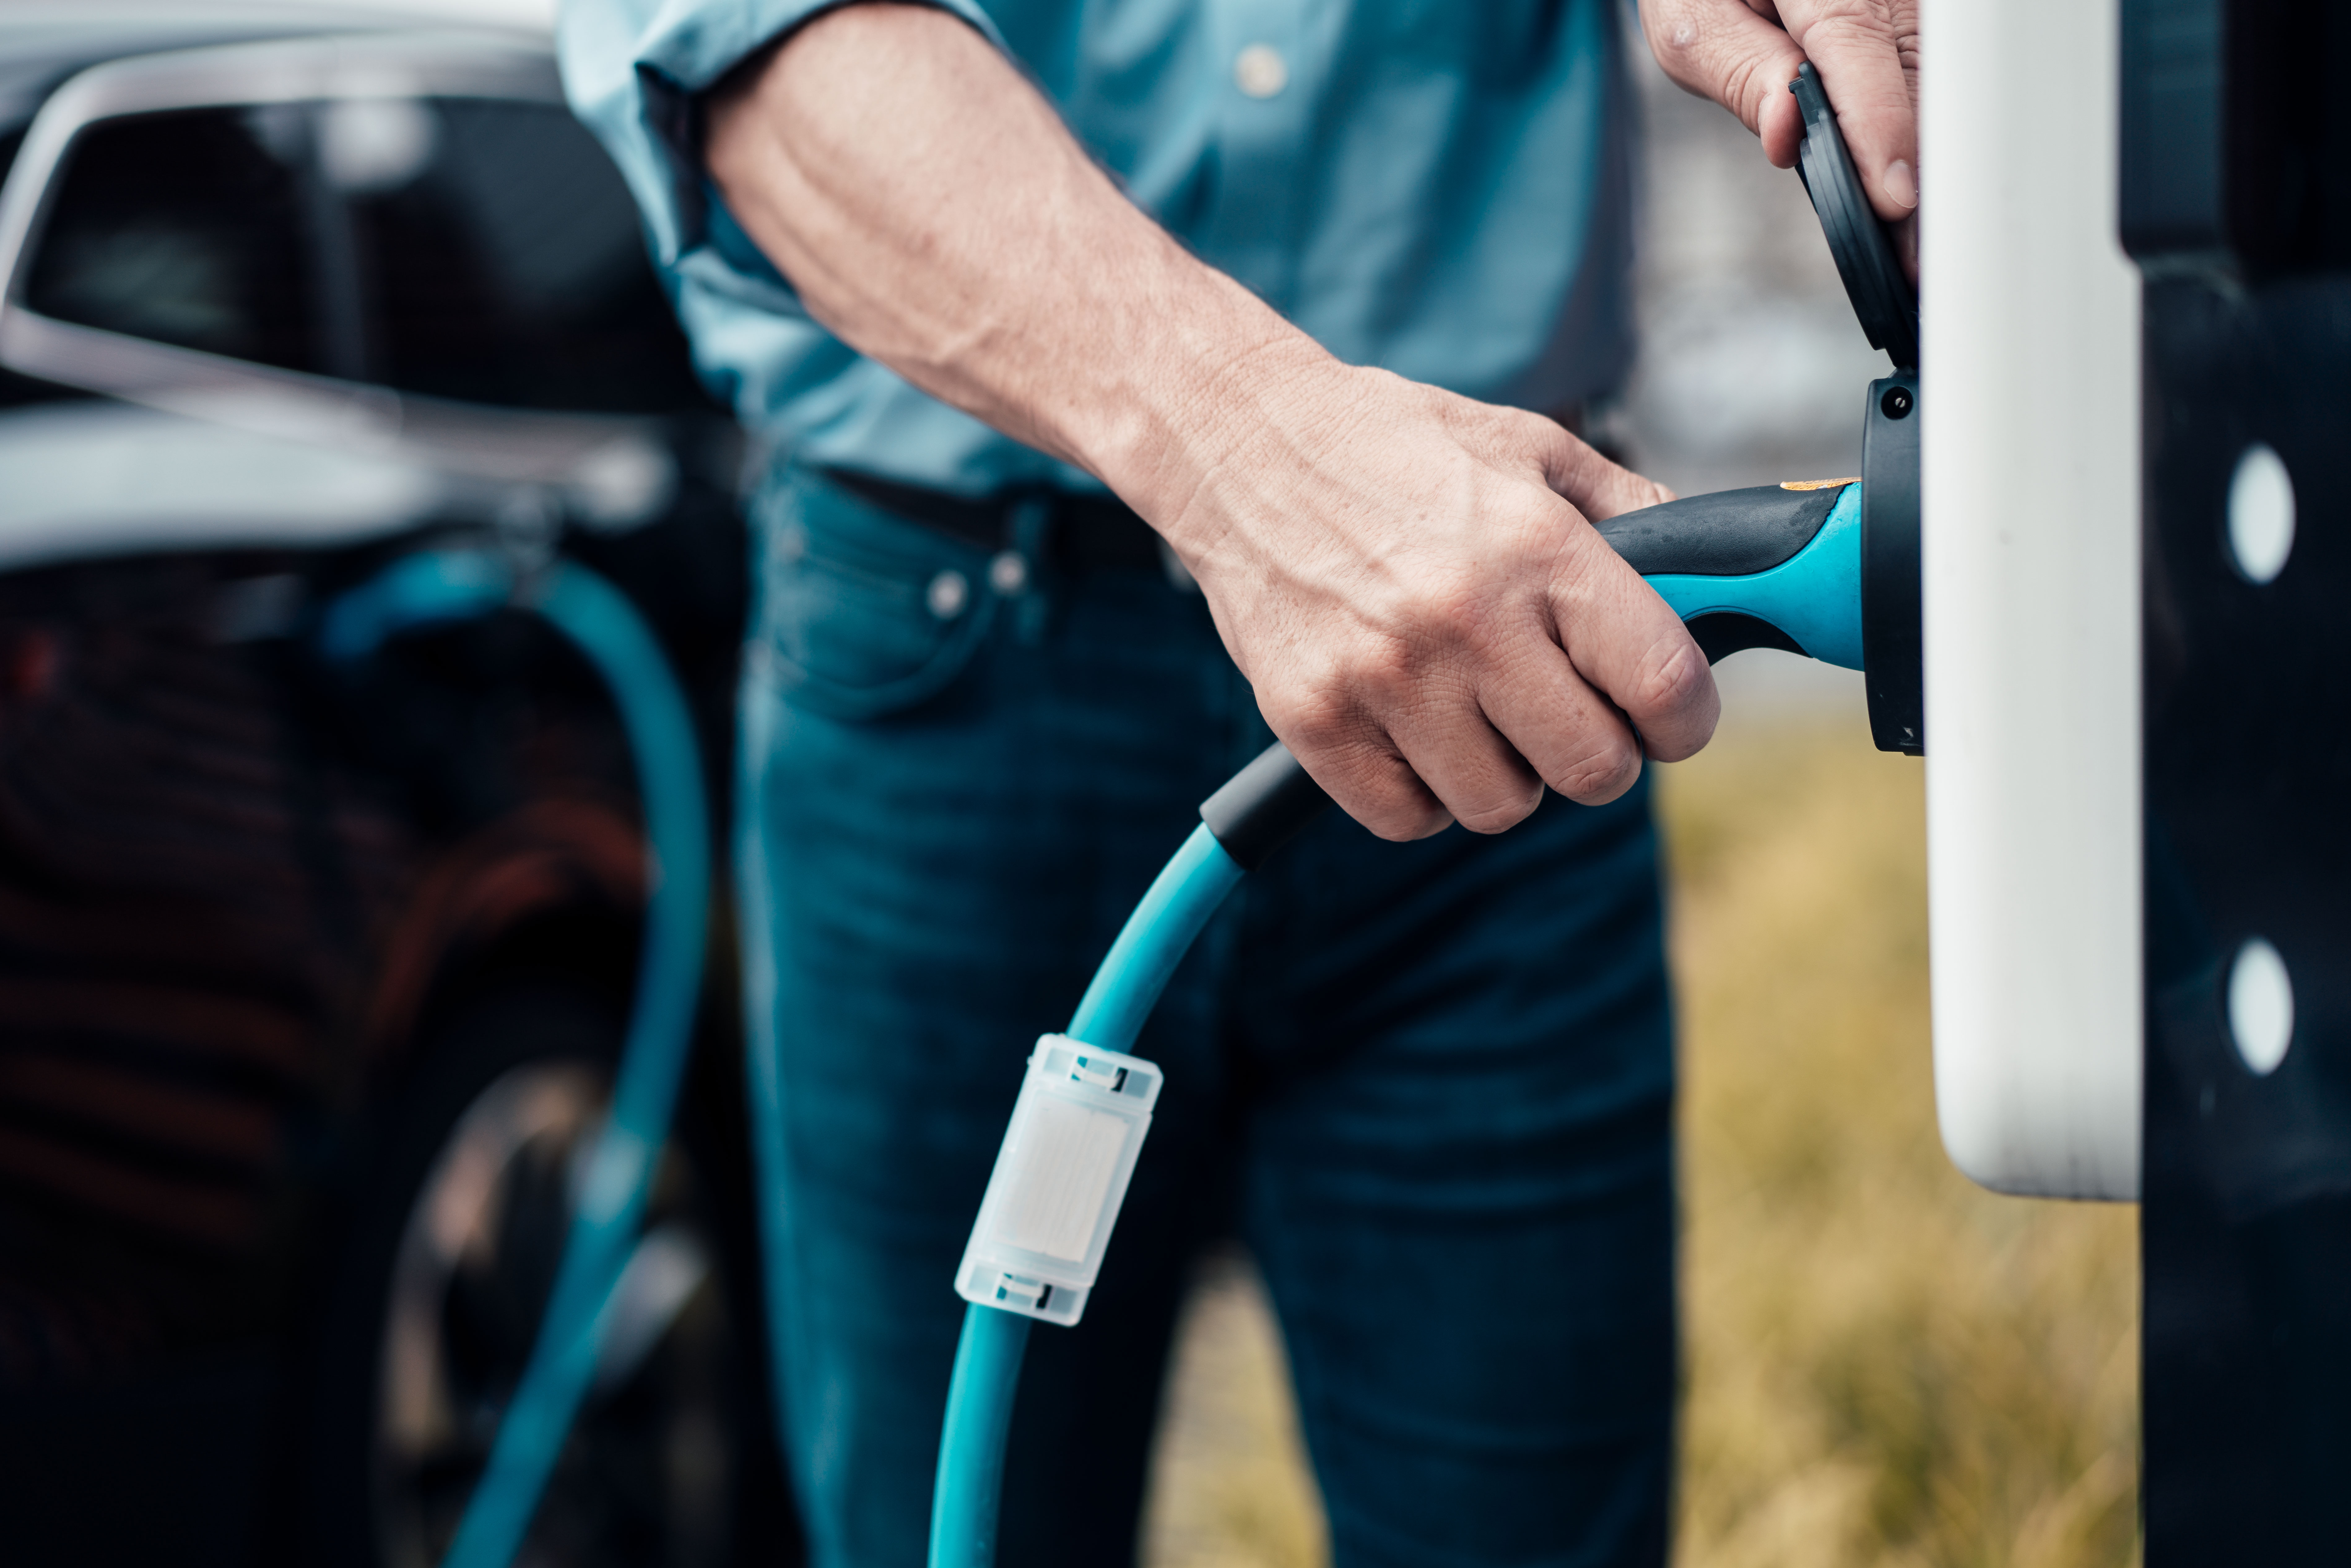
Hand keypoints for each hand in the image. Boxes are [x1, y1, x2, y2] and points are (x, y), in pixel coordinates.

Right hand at [1140, 344, 1717, 839]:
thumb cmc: (1395, 445)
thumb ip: (1626, 510)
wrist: (1238, 443)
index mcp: (1536, 547)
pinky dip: (1424, 794)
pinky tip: (1415, 733)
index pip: (1662, 683)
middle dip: (1600, 755)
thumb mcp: (1527, 447)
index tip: (1670, 720)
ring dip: (1507, 776)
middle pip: (1592, 769)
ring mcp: (1382, 677)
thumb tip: (1706, 574)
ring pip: (1500, 807)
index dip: (1685, 721)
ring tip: (1480, 715)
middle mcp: (1464, 619)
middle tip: (1571, 718)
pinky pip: (1408, 818)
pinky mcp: (1312, 720)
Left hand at [1640, 0, 1918, 269]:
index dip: (1880, 129)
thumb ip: (1741, 72)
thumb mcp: (1695, 20)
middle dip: (1918, 170)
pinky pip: (1937, 79)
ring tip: (1922, 242)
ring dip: (1931, 162)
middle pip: (1919, 77)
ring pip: (1939, 85)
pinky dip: (1926, 137)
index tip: (1894, 200)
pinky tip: (1919, 192)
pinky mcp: (1920, 21)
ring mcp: (1908, 3)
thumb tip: (1788, 132)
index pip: (1858, 50)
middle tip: (1915, 256)